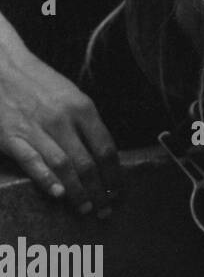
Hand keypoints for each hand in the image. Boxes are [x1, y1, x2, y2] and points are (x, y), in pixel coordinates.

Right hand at [0, 15, 119, 216]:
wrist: (2, 67)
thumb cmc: (40, 84)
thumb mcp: (73, 97)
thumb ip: (88, 124)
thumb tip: (105, 156)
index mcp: (83, 108)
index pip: (106, 149)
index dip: (115, 175)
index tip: (119, 192)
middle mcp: (62, 119)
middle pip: (88, 162)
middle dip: (99, 190)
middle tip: (105, 209)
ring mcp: (36, 128)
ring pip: (63, 166)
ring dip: (77, 191)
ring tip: (85, 209)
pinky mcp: (11, 136)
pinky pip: (32, 160)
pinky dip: (45, 178)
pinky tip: (57, 193)